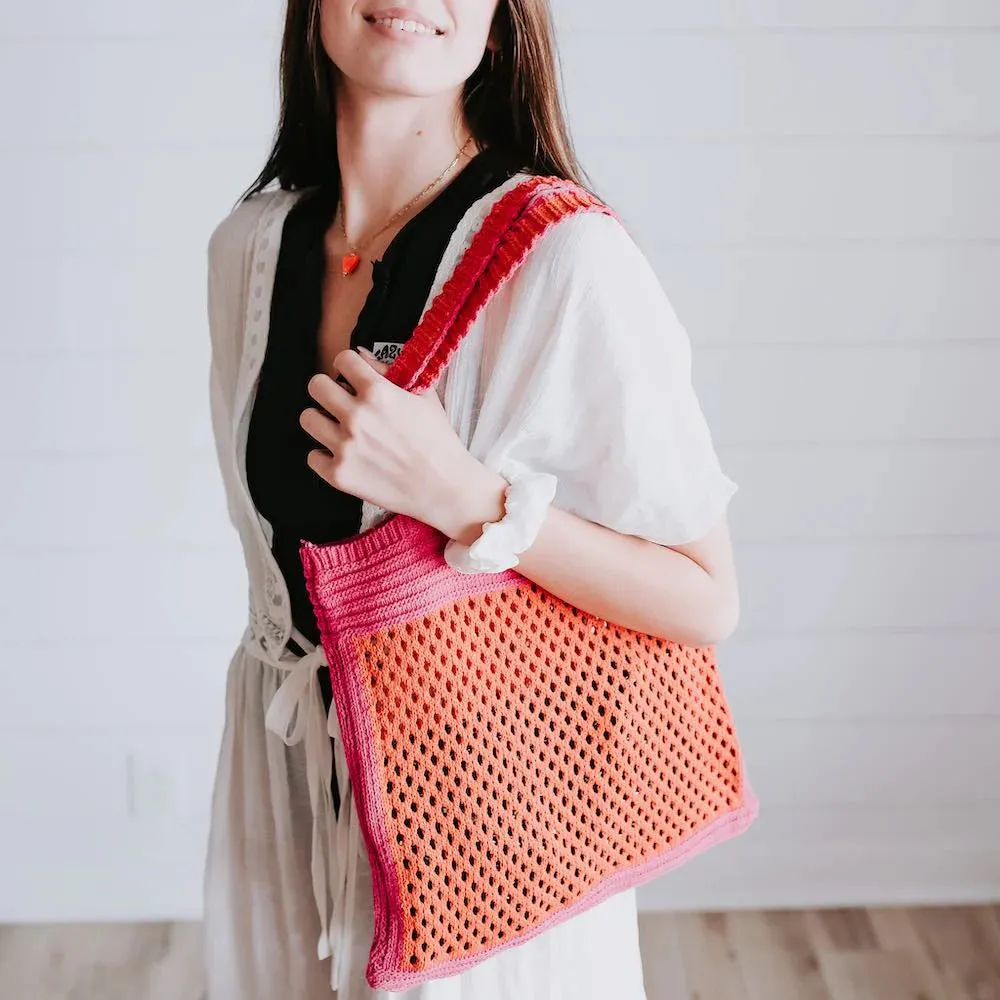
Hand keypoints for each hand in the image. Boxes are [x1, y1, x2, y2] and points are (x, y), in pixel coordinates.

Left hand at [300, 349, 505, 541]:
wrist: (444, 488)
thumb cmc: (438, 440)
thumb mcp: (423, 396)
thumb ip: (390, 371)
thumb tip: (360, 355)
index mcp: (378, 393)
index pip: (342, 359)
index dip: (348, 366)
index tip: (352, 376)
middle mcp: (356, 417)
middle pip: (316, 385)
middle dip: (328, 389)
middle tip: (340, 401)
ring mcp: (345, 447)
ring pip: (308, 419)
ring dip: (322, 420)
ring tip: (339, 428)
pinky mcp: (339, 474)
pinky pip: (312, 456)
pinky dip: (326, 456)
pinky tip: (345, 456)